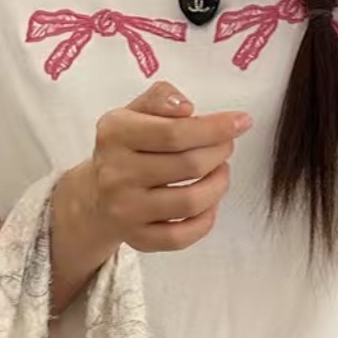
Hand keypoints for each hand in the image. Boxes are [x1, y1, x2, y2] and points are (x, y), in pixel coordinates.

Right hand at [68, 81, 252, 253]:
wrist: (96, 197)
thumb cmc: (126, 149)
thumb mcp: (133, 113)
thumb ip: (160, 98)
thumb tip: (187, 109)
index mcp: (116, 134)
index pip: (175, 132)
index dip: (215, 128)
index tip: (241, 122)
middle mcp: (117, 174)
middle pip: (188, 165)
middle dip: (219, 153)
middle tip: (227, 147)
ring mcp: (127, 211)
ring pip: (190, 202)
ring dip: (218, 186)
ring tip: (221, 172)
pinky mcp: (139, 239)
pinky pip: (182, 236)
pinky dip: (206, 220)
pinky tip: (210, 204)